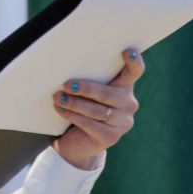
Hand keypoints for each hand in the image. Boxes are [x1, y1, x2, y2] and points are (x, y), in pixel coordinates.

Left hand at [52, 48, 144, 169]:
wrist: (76, 141)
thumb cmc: (80, 107)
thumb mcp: (85, 92)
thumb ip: (86, 79)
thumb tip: (64, 65)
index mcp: (124, 87)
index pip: (134, 72)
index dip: (134, 62)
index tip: (128, 51)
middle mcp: (128, 104)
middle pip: (108, 93)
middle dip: (86, 88)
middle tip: (66, 85)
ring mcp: (123, 122)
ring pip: (97, 110)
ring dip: (74, 103)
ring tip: (58, 97)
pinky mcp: (111, 138)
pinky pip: (90, 124)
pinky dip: (73, 116)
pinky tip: (60, 110)